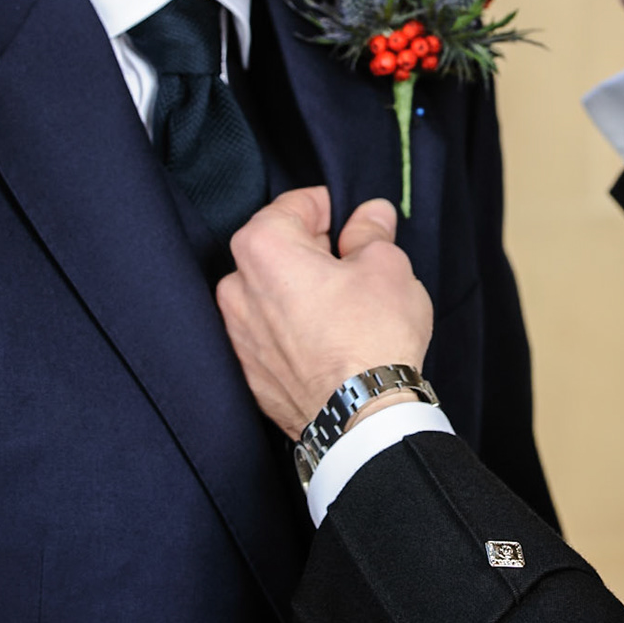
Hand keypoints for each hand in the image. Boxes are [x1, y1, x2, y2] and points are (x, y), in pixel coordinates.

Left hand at [216, 187, 434, 437]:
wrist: (360, 419)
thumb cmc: (371, 337)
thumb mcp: (386, 266)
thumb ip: (371, 232)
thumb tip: (370, 215)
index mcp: (263, 246)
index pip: (296, 203)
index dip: (333, 207)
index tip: (356, 222)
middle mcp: (237, 286)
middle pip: (278, 247)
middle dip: (315, 250)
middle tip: (357, 265)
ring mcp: (237, 333)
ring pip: (272, 292)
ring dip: (302, 290)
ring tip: (345, 308)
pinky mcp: (248, 370)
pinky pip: (270, 332)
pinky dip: (294, 328)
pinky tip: (329, 340)